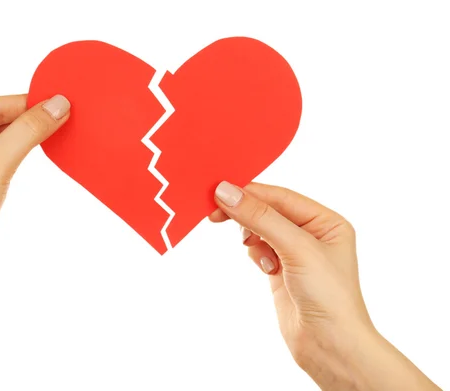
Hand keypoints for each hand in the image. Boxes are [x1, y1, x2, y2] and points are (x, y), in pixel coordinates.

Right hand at [210, 182, 440, 389]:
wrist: (330, 346)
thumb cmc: (331, 297)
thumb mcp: (297, 249)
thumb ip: (261, 218)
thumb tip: (228, 193)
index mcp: (326, 221)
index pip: (280, 196)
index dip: (250, 193)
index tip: (219, 193)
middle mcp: (312, 233)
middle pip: (267, 210)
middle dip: (245, 213)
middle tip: (214, 215)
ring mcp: (295, 252)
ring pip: (259, 229)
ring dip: (251, 237)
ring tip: (258, 254)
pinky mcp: (280, 269)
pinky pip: (258, 248)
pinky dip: (255, 254)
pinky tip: (266, 268)